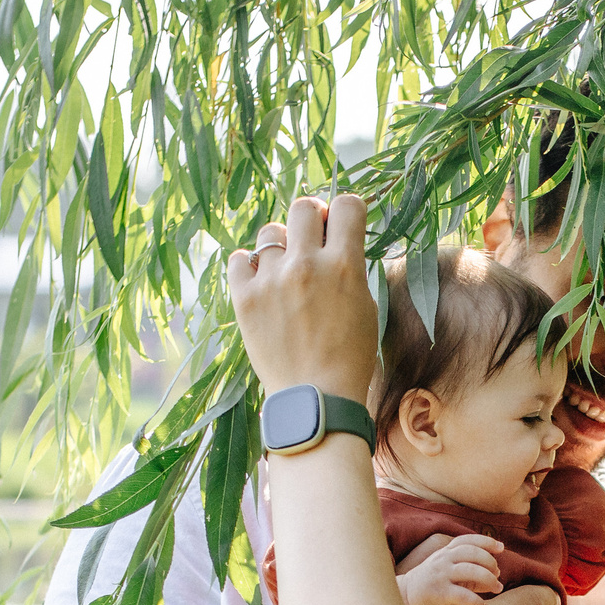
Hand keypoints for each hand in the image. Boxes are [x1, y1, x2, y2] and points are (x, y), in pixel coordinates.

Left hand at [227, 195, 379, 401]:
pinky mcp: (244, 298)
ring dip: (280, 245)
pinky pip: (238, 259)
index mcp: (345, 266)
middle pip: (303, 207)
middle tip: (311, 238)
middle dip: (311, 217)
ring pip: (270, 233)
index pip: (347, 205)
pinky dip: (248, 265)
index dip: (346, 210)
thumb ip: (351, 268)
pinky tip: (260, 281)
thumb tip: (336, 242)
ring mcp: (272, 280)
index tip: (341, 224)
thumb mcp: (366, 307)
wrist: (315, 399)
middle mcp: (307, 265)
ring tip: (285, 270)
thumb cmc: (349, 358)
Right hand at [395, 533, 504, 604]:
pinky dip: (477, 602)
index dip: (485, 541)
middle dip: (489, 562)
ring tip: (497, 588)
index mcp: (445, 553)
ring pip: (470, 571)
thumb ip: (472, 572)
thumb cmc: (433, 585)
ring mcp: (440, 576)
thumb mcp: (450, 574)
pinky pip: (463, 596)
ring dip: (488, 579)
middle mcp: (443, 560)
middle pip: (472, 553)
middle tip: (497, 574)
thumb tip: (497, 576)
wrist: (405, 599)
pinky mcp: (439, 593)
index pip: (467, 540)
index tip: (501, 548)